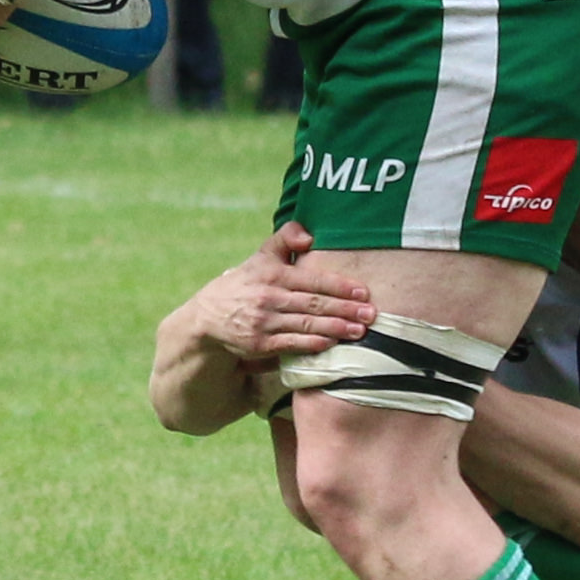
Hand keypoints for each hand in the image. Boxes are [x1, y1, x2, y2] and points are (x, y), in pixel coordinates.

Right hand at [182, 223, 380, 365]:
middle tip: (371, 313)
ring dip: (335, 328)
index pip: (311, 279)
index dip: (339, 285)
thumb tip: (309, 235)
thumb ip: (284, 240)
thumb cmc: (244, 284)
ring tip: (360, 331)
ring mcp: (263, 321)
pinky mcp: (259, 343)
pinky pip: (290, 344)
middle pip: (313, 303)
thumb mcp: (260, 257)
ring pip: (306, 324)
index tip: (363, 291)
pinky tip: (330, 343)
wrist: (208, 317)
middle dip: (345, 308)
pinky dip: (311, 344)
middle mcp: (268, 297)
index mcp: (271, 273)